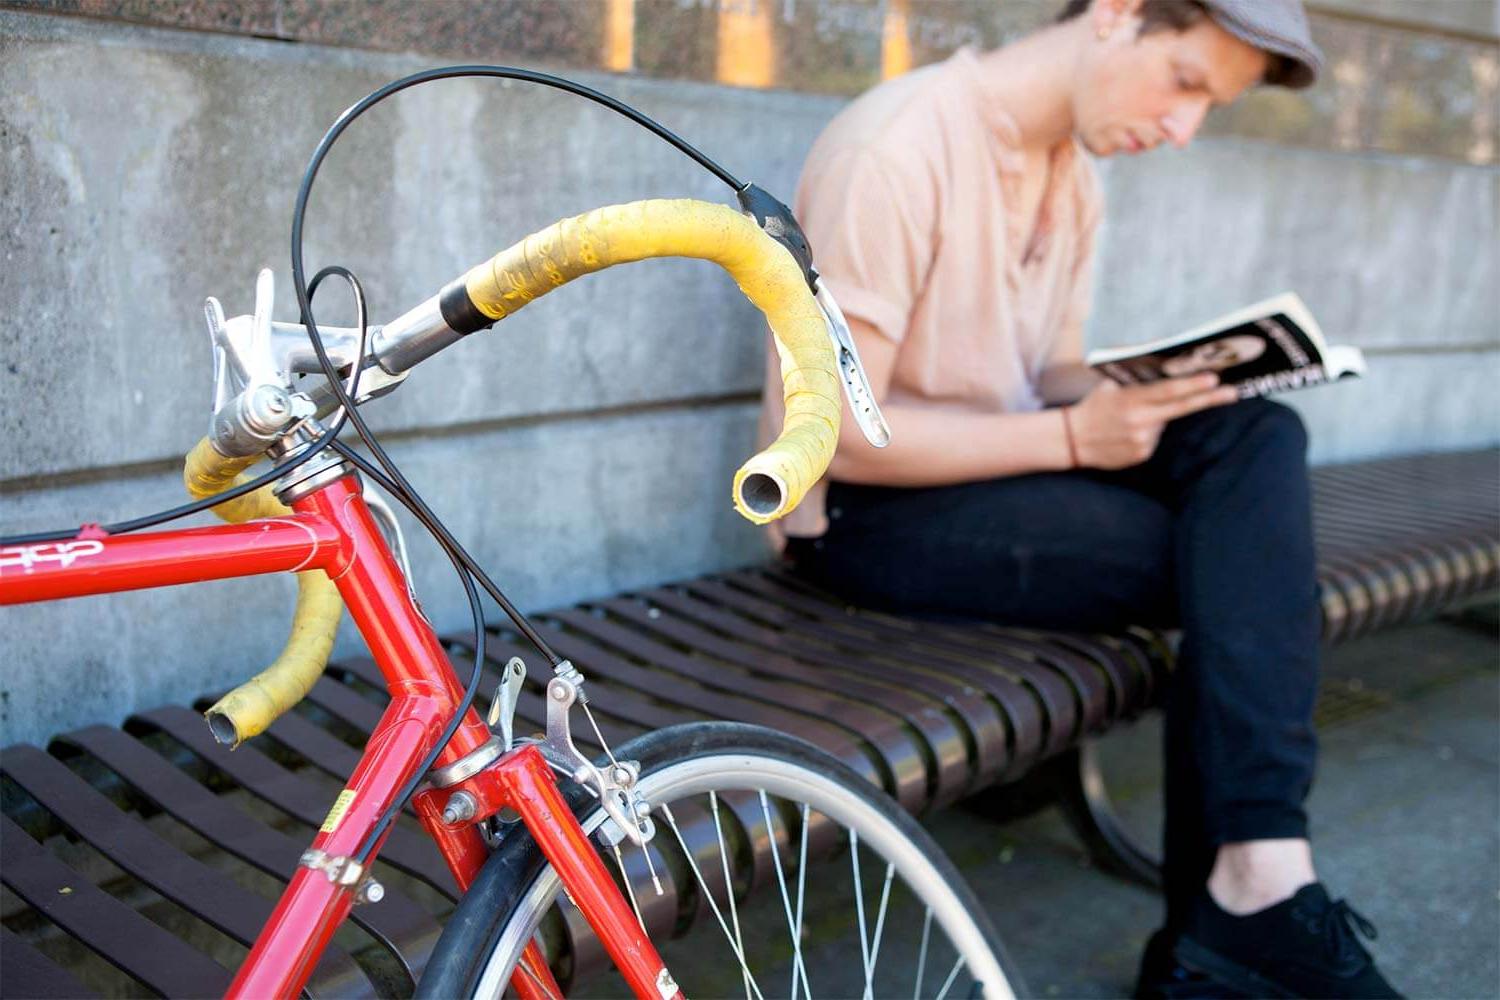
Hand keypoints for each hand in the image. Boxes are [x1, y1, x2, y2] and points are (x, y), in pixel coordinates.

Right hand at [1067, 375, 1238, 469]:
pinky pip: (1154, 439)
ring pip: (1164, 423)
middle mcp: (1139, 421)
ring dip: (1157, 417)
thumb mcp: (1110, 386)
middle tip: (1233, 393)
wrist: (1072, 440)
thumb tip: (1166, 368)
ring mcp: (1142, 440)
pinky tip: (1127, 433)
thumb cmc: (1093, 407)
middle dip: (1209, 399)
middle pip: (1181, 408)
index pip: (1167, 392)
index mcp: (1130, 400)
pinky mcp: (1142, 454)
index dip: (1192, 386)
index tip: (1214, 380)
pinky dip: (1147, 433)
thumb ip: (1136, 380)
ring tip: (1128, 420)